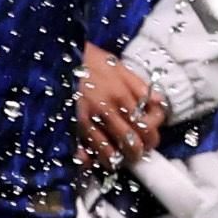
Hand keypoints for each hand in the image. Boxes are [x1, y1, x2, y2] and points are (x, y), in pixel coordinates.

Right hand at [78, 45, 165, 164]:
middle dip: (138, 152)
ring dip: (117, 159)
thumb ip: (139, 86)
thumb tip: (157, 102)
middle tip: (138, 152)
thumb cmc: (89, 61)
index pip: (145, 125)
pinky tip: (94, 159)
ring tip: (120, 158)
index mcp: (121, 94)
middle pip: (130, 142)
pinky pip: (83, 151)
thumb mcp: (118, 66)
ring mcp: (87, 120)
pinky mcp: (71, 126)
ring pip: (109, 152)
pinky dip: (90, 160)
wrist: (60, 57)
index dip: (152, 136)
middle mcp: (105, 109)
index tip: (151, 138)